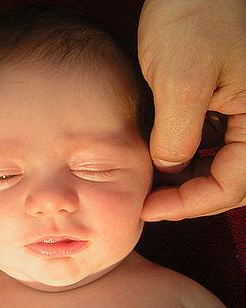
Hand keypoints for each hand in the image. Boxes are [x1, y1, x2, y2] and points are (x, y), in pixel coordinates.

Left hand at [138, 0, 245, 220]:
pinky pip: (215, 143)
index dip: (190, 203)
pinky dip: (190, 158)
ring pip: (223, 164)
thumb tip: (168, 171)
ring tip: (154, 186)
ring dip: (189, 181)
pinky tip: (163, 160)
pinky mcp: (229, 102)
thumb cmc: (194, 18)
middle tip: (152, 203)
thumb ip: (175, 137)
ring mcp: (245, 111)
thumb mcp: (180, 82)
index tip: (149, 210)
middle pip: (232, 180)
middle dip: (191, 197)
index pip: (232, 183)